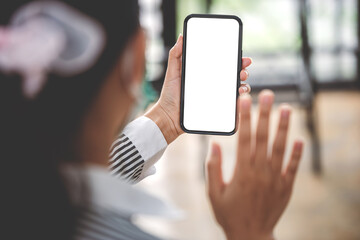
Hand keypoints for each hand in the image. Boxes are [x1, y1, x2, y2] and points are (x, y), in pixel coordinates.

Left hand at [146, 34, 252, 143]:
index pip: (221, 63)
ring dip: (243, 82)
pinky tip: (240, 93)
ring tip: (242, 78)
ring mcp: (215, 95)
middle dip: (242, 68)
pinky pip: (231, 103)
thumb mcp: (172, 72)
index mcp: (204, 74)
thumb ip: (175, 55)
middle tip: (243, 66)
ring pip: (235, 87)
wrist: (169, 116)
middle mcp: (211, 84)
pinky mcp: (216, 107)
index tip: (240, 55)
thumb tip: (181, 37)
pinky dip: (239, 98)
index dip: (233, 58)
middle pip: (232, 74)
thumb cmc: (169, 95)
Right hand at [207, 90, 303, 239]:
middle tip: (268, 94)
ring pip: (281, 148)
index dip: (245, 117)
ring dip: (284, 127)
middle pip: (264, 137)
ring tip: (287, 108)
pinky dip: (297, 153)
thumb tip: (214, 145)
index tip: (245, 100)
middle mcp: (260, 171)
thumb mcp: (213, 193)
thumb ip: (212, 168)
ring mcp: (275, 178)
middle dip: (265, 114)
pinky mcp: (286, 187)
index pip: (244, 138)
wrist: (250, 236)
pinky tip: (299, 139)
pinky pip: (293, 167)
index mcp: (242, 171)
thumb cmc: (229, 214)